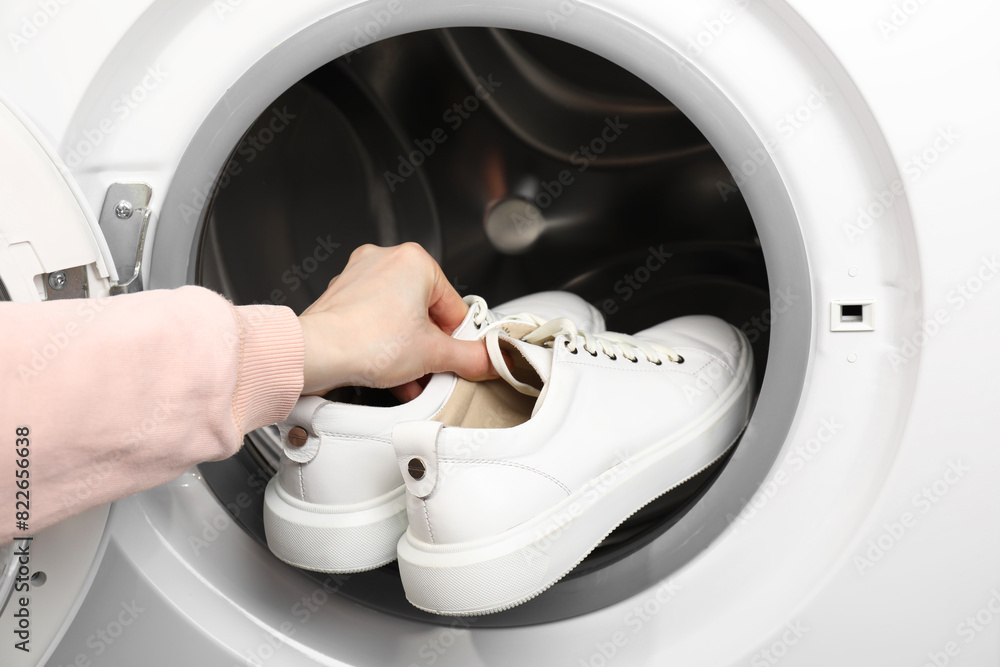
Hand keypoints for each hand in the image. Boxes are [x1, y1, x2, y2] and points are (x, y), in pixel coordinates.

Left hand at [298, 243, 492, 397]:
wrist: (316, 354)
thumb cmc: (365, 340)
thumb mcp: (434, 354)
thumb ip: (469, 357)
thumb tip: (488, 359)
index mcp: (414, 261)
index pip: (454, 305)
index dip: (458, 338)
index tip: (458, 357)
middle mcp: (385, 260)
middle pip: (425, 312)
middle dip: (429, 348)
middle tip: (431, 369)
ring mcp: (359, 277)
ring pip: (398, 319)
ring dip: (407, 351)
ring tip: (409, 377)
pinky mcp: (340, 297)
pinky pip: (373, 322)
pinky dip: (383, 346)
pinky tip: (388, 373)